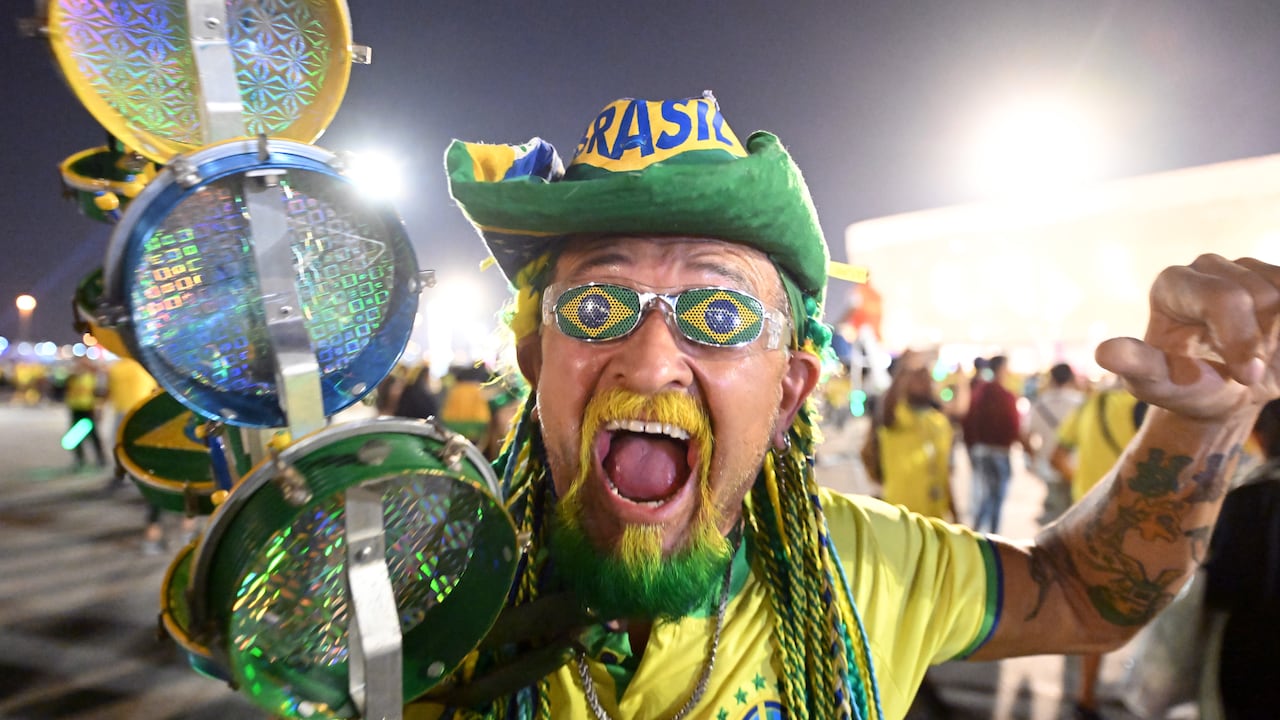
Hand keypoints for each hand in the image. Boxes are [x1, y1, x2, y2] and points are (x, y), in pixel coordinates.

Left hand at [1095, 254, 1279, 421]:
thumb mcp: (1158, 384)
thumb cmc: (1186, 387)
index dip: (1242, 339)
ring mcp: (1244, 267)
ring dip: (1279, 333)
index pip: (1224, 298)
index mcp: (1171, 284)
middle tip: (1250, 372)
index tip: (1247, 377)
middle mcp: (1206, 266)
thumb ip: (1137, 365)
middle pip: (1261, 296)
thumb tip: (1104, 353)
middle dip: (1262, 341)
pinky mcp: (1275, 278)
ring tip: (1258, 356)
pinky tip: (1274, 345)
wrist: (1227, 393)